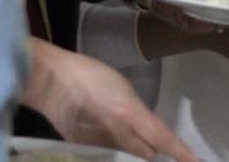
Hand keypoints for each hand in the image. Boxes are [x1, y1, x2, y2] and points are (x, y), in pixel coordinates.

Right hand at [23, 39, 196, 161]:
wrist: (48, 80)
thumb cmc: (87, 74)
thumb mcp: (121, 87)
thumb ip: (137, 112)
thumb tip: (150, 132)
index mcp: (128, 112)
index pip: (161, 138)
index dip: (180, 153)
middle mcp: (117, 133)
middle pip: (146, 153)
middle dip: (154, 150)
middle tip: (158, 144)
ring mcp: (98, 144)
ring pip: (126, 153)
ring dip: (131, 147)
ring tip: (121, 127)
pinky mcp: (82, 149)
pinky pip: (106, 152)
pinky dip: (111, 145)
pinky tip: (103, 130)